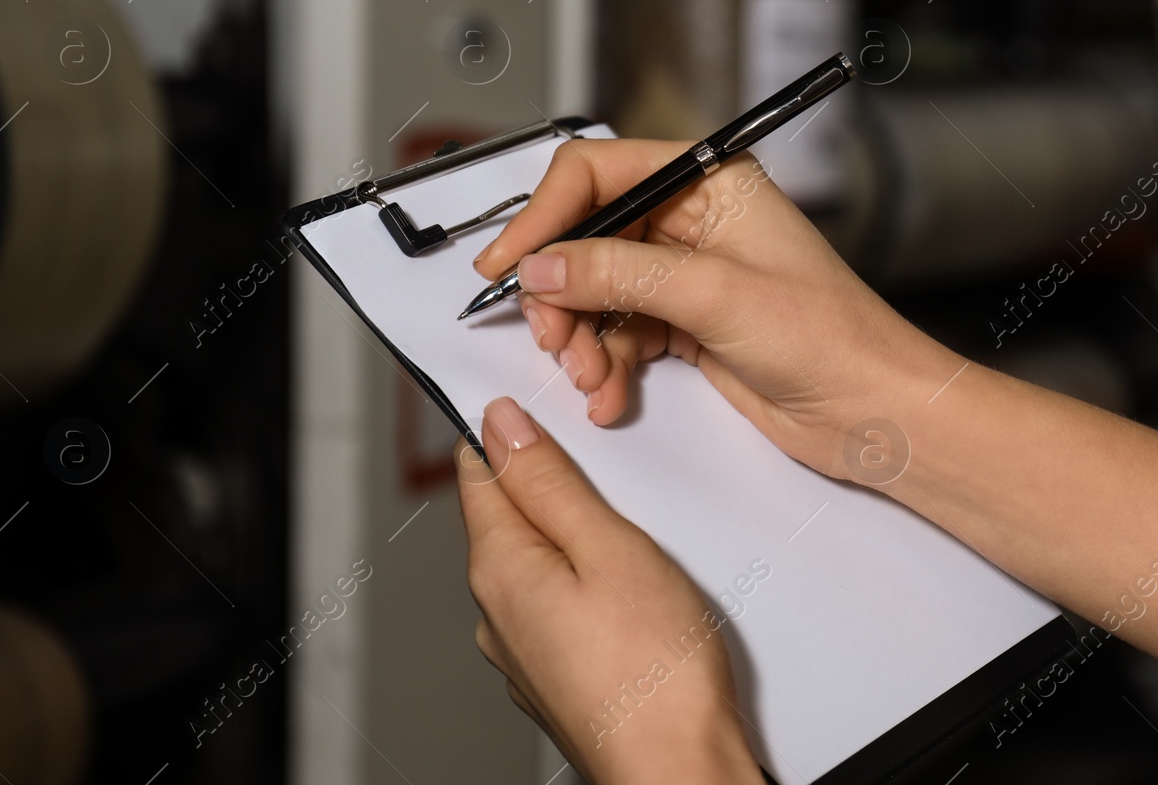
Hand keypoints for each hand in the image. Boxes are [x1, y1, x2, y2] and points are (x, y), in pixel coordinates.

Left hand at [455, 397, 761, 784]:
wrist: (680, 773)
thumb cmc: (657, 674)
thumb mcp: (611, 548)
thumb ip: (552, 484)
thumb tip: (502, 425)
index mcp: (501, 569)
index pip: (477, 471)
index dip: (507, 429)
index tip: (545, 408)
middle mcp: (498, 613)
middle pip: (509, 515)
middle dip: (550, 482)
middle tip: (611, 467)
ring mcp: (525, 651)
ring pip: (539, 562)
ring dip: (574, 534)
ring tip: (632, 530)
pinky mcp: (558, 676)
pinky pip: (560, 605)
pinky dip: (587, 581)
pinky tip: (632, 588)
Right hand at [471, 138, 948, 479]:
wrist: (873, 409)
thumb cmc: (831, 336)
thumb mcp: (714, 294)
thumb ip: (619, 273)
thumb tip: (543, 265)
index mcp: (709, 181)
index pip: (598, 174)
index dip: (546, 215)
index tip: (510, 264)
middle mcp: (692, 220)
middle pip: (586, 237)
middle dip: (560, 291)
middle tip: (551, 336)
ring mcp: (685, 274)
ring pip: (594, 291)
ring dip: (579, 338)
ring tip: (590, 378)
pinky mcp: (684, 323)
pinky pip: (615, 332)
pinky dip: (602, 364)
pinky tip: (609, 395)